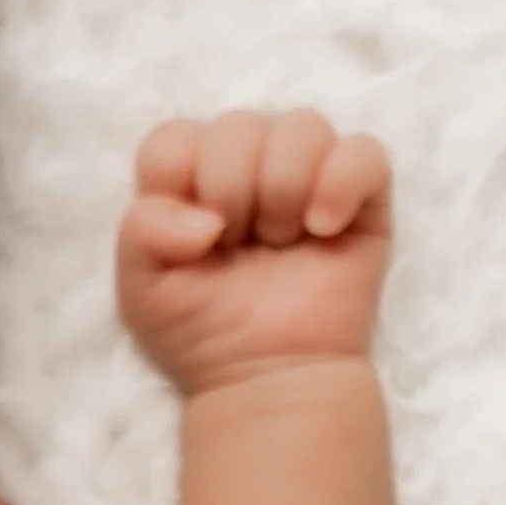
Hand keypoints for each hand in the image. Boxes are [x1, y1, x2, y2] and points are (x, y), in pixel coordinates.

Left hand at [116, 109, 392, 394]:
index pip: (175, 136)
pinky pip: (364, 152)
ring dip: (285, 185)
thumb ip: (142, 230)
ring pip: (303, 126)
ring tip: (281, 241)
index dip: (178, 177)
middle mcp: (248, 171)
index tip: (192, 236)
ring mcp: (306, 181)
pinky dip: (341, 183)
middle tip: (238, 245)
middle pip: (238, 125)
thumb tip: (204, 214)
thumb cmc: (202, 333)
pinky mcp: (361, 200)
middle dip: (231, 187)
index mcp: (190, 183)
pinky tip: (323, 229)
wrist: (264, 379)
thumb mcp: (142, 288)